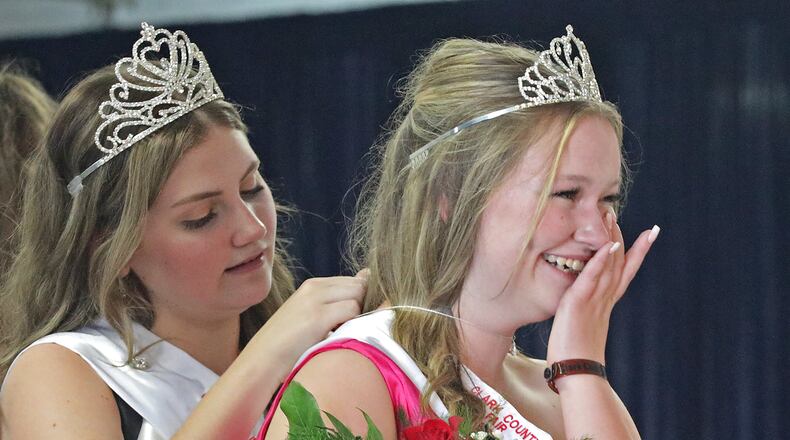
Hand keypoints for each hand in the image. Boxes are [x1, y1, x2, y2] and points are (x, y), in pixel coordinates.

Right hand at [249, 270, 367, 379]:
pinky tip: (337, 339)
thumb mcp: (311, 315)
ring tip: (341, 336)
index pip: (353, 281)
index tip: (351, 322)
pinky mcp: (316, 316)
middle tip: (348, 330)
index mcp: (312, 285)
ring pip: (358, 297)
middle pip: (358, 287)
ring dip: (357, 317)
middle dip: (362, 307)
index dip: (359, 301)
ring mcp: (314, 300)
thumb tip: (366, 277)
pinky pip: (352, 311)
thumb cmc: (288, 345)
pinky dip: (353, 325)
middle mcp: (313, 287)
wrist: (261, 362)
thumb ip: (337, 300)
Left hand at [546, 210, 658, 364]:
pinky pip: (591, 277)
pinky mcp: (579, 303)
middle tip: (616, 212)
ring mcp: (594, 299)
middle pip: (619, 262)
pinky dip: (601, 260)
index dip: (638, 251)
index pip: (626, 271)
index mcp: (606, 303)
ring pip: (608, 264)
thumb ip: (588, 310)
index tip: (650, 232)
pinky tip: (607, 243)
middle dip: (620, 235)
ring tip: (610, 216)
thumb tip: (585, 305)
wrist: (576, 373)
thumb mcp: (584, 325)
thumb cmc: (575, 354)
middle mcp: (604, 298)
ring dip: (610, 238)